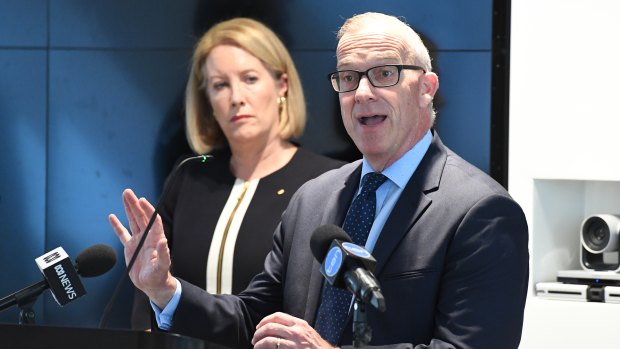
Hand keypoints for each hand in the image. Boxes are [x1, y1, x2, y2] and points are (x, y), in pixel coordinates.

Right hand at [108, 188, 175, 307]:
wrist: (152, 285)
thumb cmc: (160, 276)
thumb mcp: (162, 267)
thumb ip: (163, 254)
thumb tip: (163, 241)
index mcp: (156, 239)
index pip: (153, 220)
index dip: (148, 210)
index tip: (141, 200)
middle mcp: (147, 237)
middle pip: (141, 217)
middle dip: (134, 204)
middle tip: (128, 192)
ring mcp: (138, 241)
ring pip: (132, 221)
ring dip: (128, 209)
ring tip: (124, 196)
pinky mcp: (130, 247)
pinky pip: (122, 234)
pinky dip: (117, 226)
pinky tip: (112, 216)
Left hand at [252, 312, 335, 348]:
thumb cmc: (317, 347)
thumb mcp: (307, 332)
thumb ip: (294, 328)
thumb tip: (277, 328)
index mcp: (299, 324)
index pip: (277, 316)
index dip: (265, 320)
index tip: (259, 326)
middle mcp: (296, 331)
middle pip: (271, 326)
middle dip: (259, 332)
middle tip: (254, 339)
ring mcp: (294, 342)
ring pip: (269, 338)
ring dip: (259, 343)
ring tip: (256, 346)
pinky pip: (273, 347)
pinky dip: (264, 348)